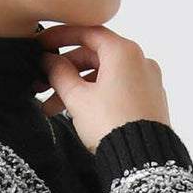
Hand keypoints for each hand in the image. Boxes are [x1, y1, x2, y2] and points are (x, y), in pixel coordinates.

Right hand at [34, 23, 172, 154]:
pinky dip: (96, 96)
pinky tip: (78, 112)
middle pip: (95, 56)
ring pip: (105, 76)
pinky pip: (118, 90)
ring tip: (53, 108)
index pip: (88, 33)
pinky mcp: (149, 101)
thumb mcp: (76, 97)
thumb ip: (59, 74)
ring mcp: (147, 82)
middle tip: (43, 83)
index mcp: (124, 52)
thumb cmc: (112, 125)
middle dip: (65, 71)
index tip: (44, 44)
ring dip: (77, 88)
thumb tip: (49, 61)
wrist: (141, 159)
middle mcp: (140, 61)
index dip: (61, 36)